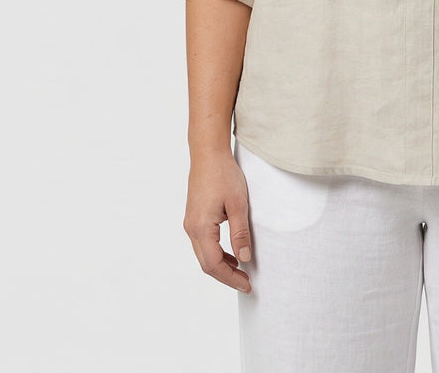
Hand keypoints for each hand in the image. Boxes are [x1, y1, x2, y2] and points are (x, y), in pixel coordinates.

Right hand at [183, 149, 253, 293]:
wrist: (208, 154)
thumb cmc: (224, 175)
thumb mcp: (238, 205)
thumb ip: (240, 233)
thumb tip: (245, 258)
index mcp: (201, 228)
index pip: (214, 264)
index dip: (230, 278)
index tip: (247, 284)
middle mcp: (191, 228)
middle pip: (206, 264)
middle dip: (226, 276)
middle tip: (246, 282)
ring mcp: (191, 223)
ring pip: (203, 254)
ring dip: (221, 265)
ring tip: (241, 270)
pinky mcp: (194, 217)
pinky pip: (203, 243)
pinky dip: (216, 253)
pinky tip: (231, 254)